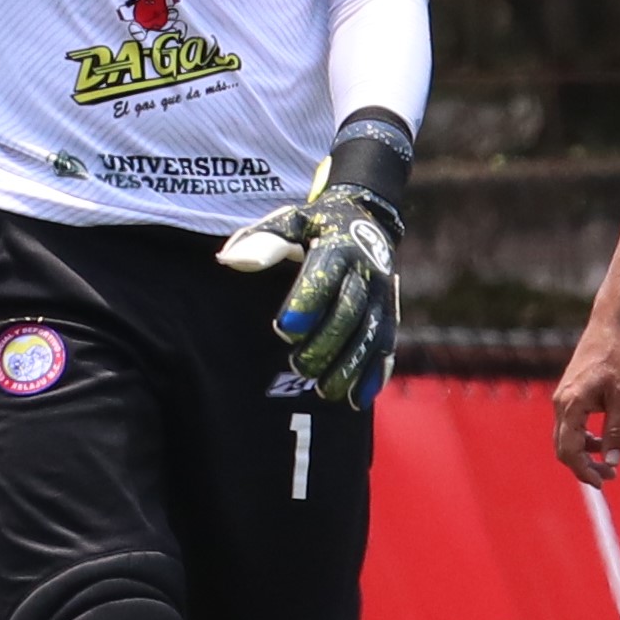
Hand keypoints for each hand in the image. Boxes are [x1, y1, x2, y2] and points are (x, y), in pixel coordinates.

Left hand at [218, 183, 399, 405]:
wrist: (366, 219)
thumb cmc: (314, 226)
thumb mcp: (290, 222)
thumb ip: (264, 241)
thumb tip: (231, 261)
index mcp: (339, 247)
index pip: (325, 276)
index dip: (307, 303)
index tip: (283, 328)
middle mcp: (366, 272)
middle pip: (350, 311)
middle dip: (326, 341)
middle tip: (299, 366)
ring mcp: (381, 296)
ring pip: (370, 334)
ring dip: (349, 365)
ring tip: (324, 390)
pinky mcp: (389, 315)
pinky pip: (385, 346)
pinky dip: (373, 374)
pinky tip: (356, 399)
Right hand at [552, 321, 619, 484]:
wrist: (609, 327)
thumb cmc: (619, 359)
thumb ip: (617, 431)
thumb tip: (613, 462)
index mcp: (572, 404)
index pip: (570, 450)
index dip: (585, 471)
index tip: (604, 482)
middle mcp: (561, 403)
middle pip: (563, 448)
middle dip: (584, 466)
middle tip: (610, 476)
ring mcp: (562, 399)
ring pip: (565, 439)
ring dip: (585, 454)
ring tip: (610, 461)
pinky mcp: (568, 395)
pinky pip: (570, 426)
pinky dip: (583, 439)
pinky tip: (603, 440)